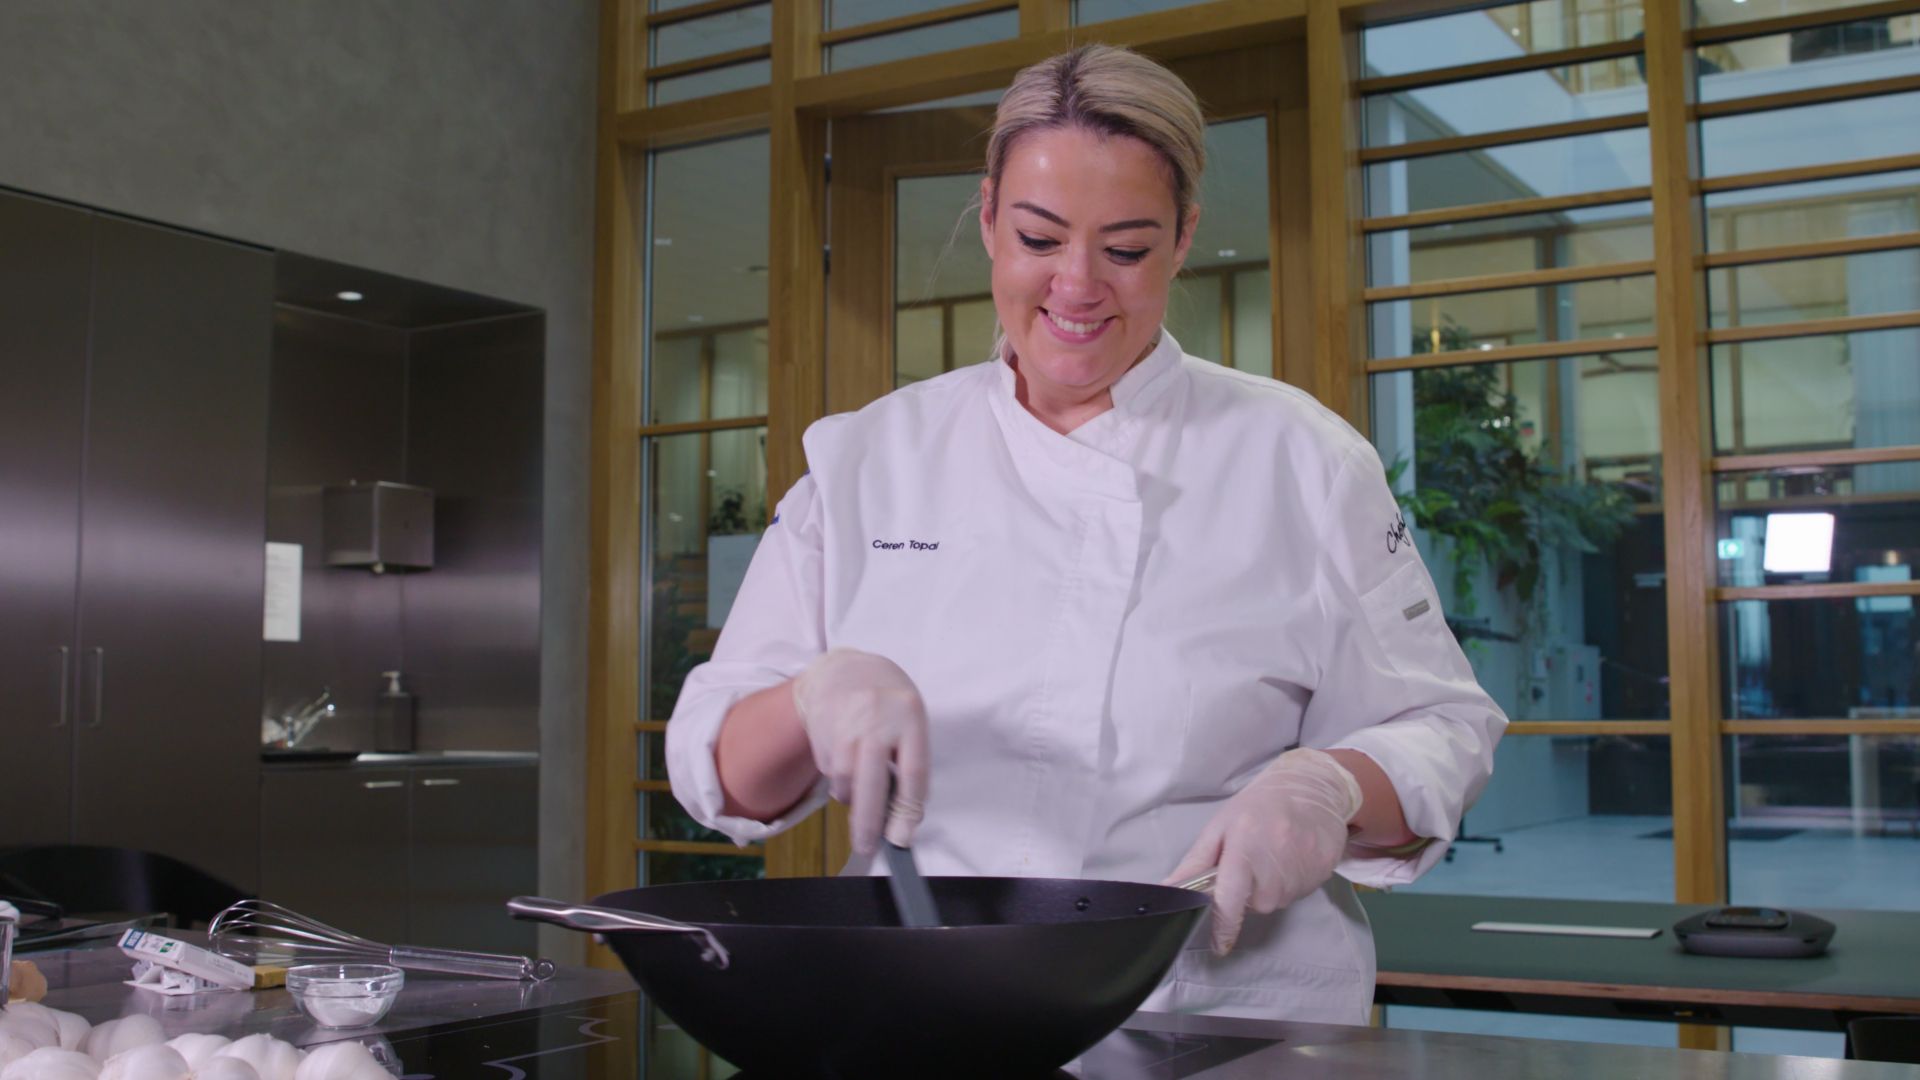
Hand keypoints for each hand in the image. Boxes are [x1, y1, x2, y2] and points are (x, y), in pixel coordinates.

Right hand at [791, 648, 930, 854]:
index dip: (907, 811)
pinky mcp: (821, 729)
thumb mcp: (910, 725)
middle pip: (871, 781)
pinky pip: (829, 771)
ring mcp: (845, 722)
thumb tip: (901, 822)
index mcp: (910, 716)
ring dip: (851, 798)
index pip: (913, 773)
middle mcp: (877, 718)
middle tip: (868, 848)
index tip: (902, 839)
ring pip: (845, 780)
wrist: (845, 671)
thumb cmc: (889, 706)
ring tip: (858, 792)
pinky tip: (845, 763)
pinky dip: (838, 780)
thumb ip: (909, 766)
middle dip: (869, 822)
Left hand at [1163, 748, 1362, 954]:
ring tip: (1273, 853)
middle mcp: (1274, 866)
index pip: (1229, 900)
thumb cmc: (1258, 807)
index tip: (1219, 946)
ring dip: (1269, 886)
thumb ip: (1196, 862)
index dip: (1223, 927)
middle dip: (1247, 891)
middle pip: (1254, 905)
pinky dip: (1290, 882)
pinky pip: (1296, 894)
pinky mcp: (1322, 875)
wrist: (1312, 789)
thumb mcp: (1220, 827)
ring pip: (1275, 901)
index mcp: (1244, 848)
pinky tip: (1292, 856)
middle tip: (1251, 859)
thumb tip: (1170, 889)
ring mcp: (1302, 872)